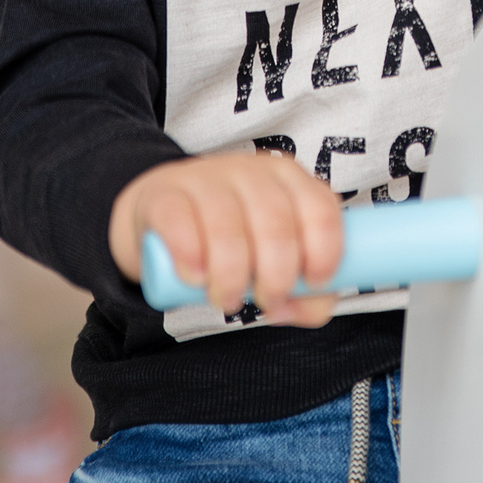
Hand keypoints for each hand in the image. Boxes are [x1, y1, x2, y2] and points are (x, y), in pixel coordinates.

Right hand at [108, 151, 343, 326]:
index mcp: (288, 180)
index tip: (312, 284)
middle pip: (276, 223)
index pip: (320, 209)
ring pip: (227, 226)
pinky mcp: (164, 193)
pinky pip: (180, 220)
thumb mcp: (271, 257)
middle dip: (276, 276)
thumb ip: (303, 290)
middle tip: (267, 302)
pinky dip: (191, 255)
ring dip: (232, 276)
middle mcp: (250, 171)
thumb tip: (309, 310)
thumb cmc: (230, 239)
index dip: (324, 251)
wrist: (159, 215)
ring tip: (228, 300)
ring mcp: (205, 177)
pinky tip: (196, 277)